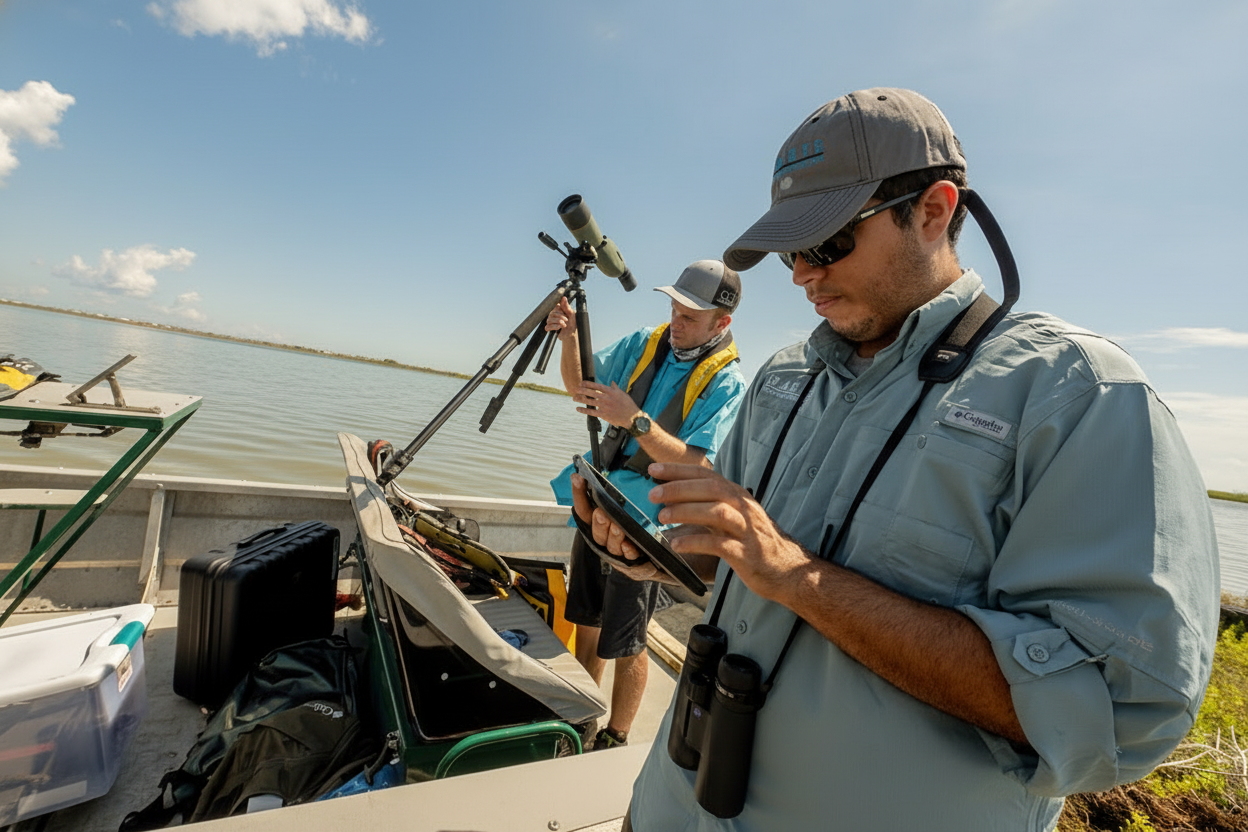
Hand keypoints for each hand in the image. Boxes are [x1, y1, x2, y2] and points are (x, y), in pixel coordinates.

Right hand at [544, 297, 576, 340]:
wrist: (572, 333)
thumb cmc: (573, 323)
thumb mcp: (571, 313)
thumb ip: (566, 306)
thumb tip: (564, 297)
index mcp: (558, 309)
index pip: (555, 306)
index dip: (560, 309)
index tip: (565, 312)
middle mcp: (553, 314)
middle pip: (552, 313)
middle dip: (560, 317)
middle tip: (566, 320)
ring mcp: (550, 321)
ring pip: (549, 320)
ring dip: (558, 322)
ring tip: (564, 325)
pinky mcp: (549, 328)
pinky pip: (547, 326)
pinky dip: (554, 327)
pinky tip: (559, 328)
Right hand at [570, 472, 678, 584]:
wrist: (645, 555)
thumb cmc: (628, 527)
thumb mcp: (619, 509)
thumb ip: (611, 496)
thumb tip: (609, 471)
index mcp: (595, 523)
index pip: (582, 508)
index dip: (578, 493)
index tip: (578, 477)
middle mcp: (602, 536)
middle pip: (595, 530)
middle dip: (598, 521)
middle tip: (601, 513)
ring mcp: (614, 549)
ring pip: (610, 544)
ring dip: (613, 535)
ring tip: (618, 527)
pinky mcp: (628, 559)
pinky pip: (627, 556)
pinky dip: (628, 551)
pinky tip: (630, 546)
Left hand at [572, 381, 636, 428]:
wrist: (632, 417)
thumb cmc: (628, 404)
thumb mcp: (622, 394)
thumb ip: (615, 388)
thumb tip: (612, 382)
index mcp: (611, 392)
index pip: (597, 386)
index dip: (588, 384)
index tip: (581, 382)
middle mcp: (606, 398)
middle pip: (591, 393)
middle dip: (581, 390)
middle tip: (574, 389)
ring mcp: (604, 406)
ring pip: (589, 402)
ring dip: (580, 399)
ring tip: (574, 398)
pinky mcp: (603, 414)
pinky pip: (591, 412)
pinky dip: (584, 410)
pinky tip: (578, 408)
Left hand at [645, 462, 814, 604]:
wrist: (787, 570)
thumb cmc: (754, 543)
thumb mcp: (733, 518)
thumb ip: (709, 506)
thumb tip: (673, 497)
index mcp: (738, 496)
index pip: (706, 475)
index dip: (679, 470)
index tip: (654, 469)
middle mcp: (744, 508)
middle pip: (710, 489)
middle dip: (679, 488)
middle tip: (653, 494)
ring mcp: (746, 530)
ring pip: (716, 512)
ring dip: (686, 511)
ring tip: (662, 517)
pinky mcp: (746, 554)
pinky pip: (718, 544)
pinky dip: (694, 542)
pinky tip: (676, 544)